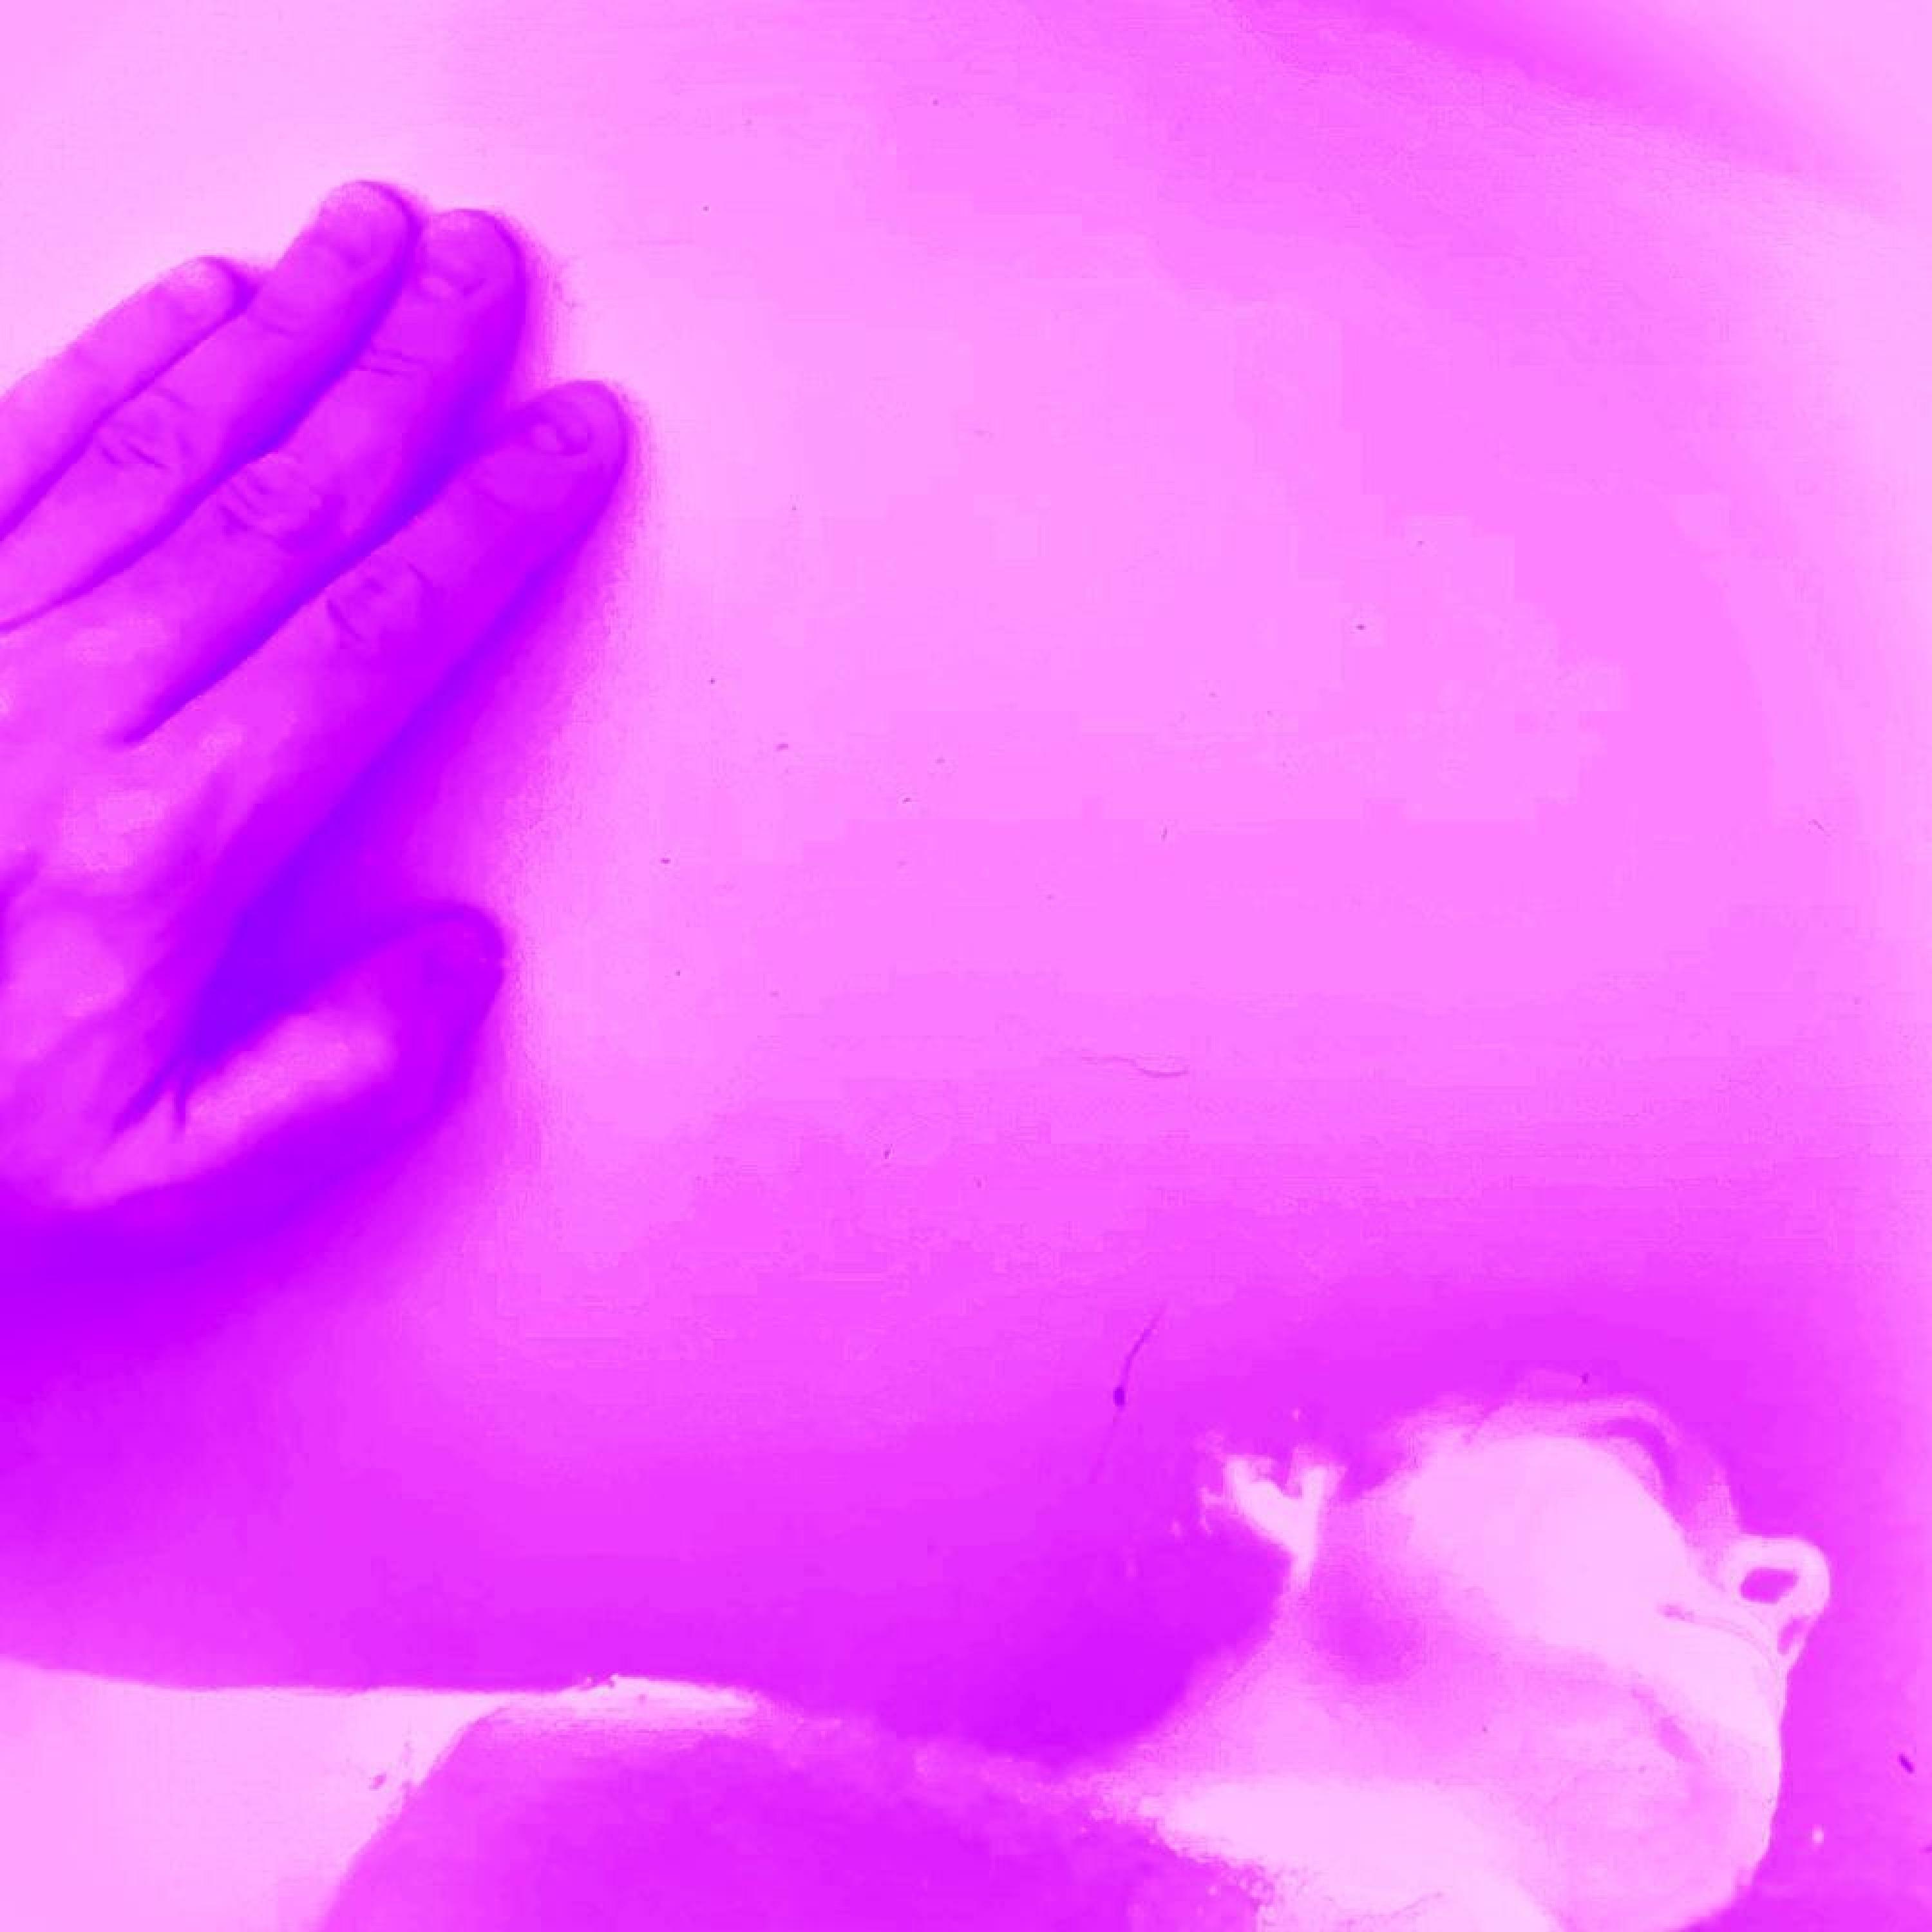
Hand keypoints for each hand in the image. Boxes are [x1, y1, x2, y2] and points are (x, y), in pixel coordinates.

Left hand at [0, 181, 630, 1278]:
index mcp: (161, 840)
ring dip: (285, 332)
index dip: (491, 520)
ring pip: (164, 449)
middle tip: (490, 271)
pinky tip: (194, 302)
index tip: (568, 437)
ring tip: (374, 239)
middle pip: (281, 501)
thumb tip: (461, 954)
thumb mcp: (157, 1179)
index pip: (372, 635)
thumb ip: (334, 1078)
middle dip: (405, 373)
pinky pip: (19, 451)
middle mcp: (68, 704)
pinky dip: (115, 361)